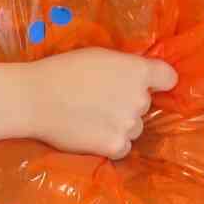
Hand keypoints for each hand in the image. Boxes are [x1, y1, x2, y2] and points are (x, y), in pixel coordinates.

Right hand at [24, 48, 177, 159]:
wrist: (35, 98)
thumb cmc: (63, 70)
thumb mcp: (100, 56)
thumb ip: (125, 68)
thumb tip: (140, 80)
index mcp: (138, 71)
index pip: (168, 78)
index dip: (157, 81)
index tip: (146, 84)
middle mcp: (139, 98)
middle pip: (145, 104)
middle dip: (128, 102)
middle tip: (100, 99)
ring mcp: (129, 125)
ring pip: (135, 127)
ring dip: (120, 124)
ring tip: (91, 117)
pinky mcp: (115, 146)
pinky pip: (123, 147)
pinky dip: (111, 143)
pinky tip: (90, 132)